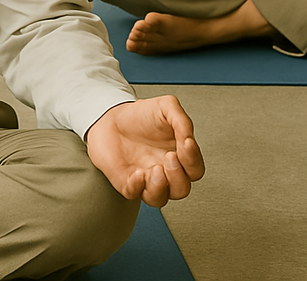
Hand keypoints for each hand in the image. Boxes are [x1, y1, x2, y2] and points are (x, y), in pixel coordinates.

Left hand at [86, 96, 204, 206]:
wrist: (111, 117)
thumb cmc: (140, 116)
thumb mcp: (165, 107)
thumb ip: (181, 120)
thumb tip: (189, 138)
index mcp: (178, 156)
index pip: (195, 169)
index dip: (193, 160)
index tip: (186, 143)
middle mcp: (164, 172)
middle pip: (181, 189)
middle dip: (178, 177)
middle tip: (169, 157)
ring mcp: (146, 179)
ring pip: (160, 199)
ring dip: (160, 187)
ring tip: (155, 169)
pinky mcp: (127, 182)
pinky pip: (134, 193)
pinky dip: (137, 187)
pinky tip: (138, 173)